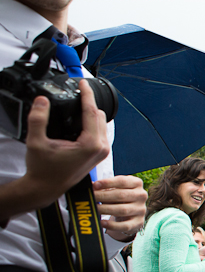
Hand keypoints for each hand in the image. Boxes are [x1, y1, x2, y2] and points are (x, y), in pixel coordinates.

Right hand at [24, 81, 109, 202]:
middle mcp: (101, 148)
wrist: (46, 188)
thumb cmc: (43, 170)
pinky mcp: (99, 154)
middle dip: (89, 101)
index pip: (91, 111)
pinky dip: (92, 122)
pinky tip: (81, 117)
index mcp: (90, 144)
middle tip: (79, 90)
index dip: (87, 94)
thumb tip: (42, 101)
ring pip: (101, 123)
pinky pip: (100, 131)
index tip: (83, 83)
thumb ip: (38, 120)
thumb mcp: (36, 142)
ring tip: (80, 101)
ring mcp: (102, 152)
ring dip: (91, 111)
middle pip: (99, 115)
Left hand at [93, 175, 146, 240]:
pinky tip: (102, 222)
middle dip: (103, 196)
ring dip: (105, 209)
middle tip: (91, 197)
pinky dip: (112, 225)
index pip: (122, 181)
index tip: (95, 185)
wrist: (131, 213)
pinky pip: (125, 225)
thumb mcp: (114, 189)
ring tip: (94, 209)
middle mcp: (141, 195)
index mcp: (137, 183)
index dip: (108, 183)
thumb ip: (104, 187)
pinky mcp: (138, 222)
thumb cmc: (120, 198)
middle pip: (121, 195)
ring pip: (122, 210)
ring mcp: (141, 209)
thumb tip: (90, 185)